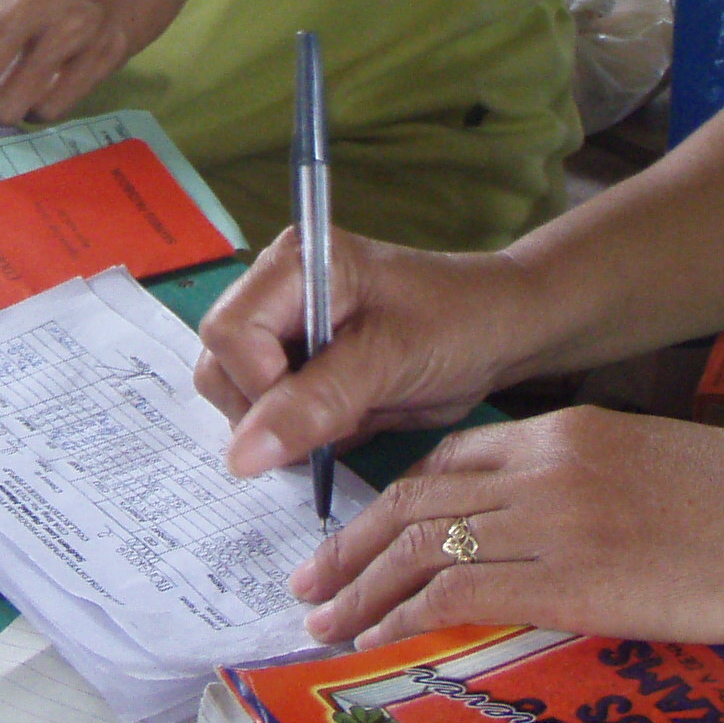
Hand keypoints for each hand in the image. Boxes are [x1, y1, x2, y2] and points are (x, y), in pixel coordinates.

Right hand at [200, 228, 553, 472]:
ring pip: (238, 397)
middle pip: (221, 366)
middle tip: (331, 421)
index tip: (312, 413)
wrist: (502, 336)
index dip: (258, 383)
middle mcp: (276, 294)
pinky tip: (347, 425)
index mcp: (292, 265)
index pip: (229, 332)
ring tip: (346, 420)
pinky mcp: (301, 371)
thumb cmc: (457, 324)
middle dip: (265, 411)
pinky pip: (271, 417)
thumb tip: (241, 456)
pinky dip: (300, 437)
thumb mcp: (388, 360)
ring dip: (283, 428)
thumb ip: (314, 403)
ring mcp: (286, 335)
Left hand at [289, 406, 723, 649]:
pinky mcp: (576, 581)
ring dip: (361, 590)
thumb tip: (543, 541)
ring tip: (323, 624)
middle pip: (414, 500)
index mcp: (565, 431)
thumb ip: (586, 490)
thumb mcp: (652, 472)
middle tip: (308, 582)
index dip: (389, 503)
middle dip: (351, 545)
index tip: (358, 537)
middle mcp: (546, 468)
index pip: (448, 462)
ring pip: (423, 548)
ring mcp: (557, 523)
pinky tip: (376, 642)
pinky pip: (460, 595)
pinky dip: (403, 618)